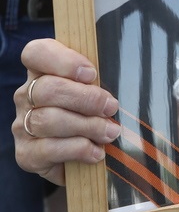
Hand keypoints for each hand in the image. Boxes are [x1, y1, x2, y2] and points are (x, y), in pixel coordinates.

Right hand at [12, 39, 119, 186]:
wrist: (79, 158)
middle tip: (111, 107)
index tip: (91, 74)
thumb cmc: (93, 113)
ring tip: (110, 132)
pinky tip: (97, 151)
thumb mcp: (97, 89)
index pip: (36, 53)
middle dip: (86, 99)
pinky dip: (79, 149)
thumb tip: (124, 75)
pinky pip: (48, 149)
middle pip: (47, 89)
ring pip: (48, 120)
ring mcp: (23, 125)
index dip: (63, 60)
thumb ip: (100, 79)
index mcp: (42, 72)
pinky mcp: (26, 154)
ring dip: (87, 126)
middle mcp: (27, 96)